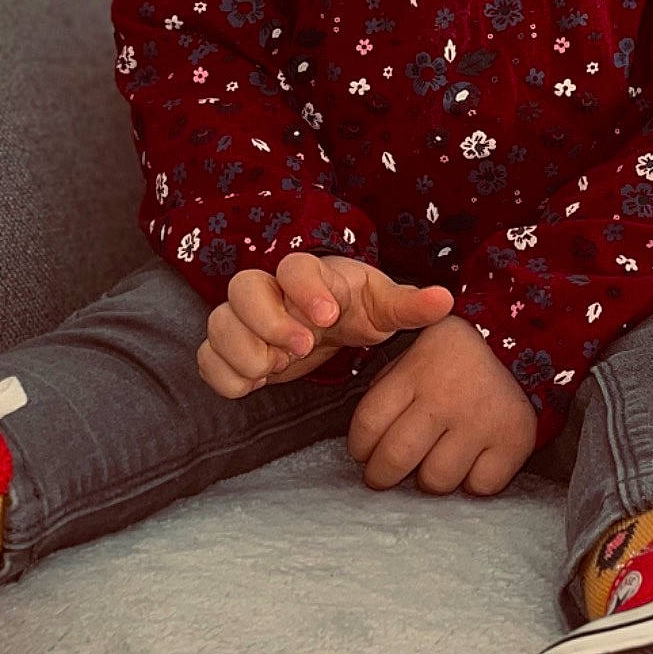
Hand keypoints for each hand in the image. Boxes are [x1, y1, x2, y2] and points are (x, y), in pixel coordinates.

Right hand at [196, 253, 455, 398]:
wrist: (329, 320)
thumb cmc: (355, 307)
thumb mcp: (383, 307)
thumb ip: (410, 306)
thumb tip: (445, 300)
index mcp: (310, 275)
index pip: (295, 267)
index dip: (304, 290)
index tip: (329, 318)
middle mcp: (270, 290)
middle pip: (243, 287)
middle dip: (267, 320)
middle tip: (301, 348)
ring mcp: (245, 319)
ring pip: (219, 322)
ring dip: (241, 349)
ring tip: (273, 371)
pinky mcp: (231, 348)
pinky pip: (207, 358)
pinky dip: (223, 374)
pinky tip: (252, 386)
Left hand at [346, 315, 537, 496]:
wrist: (514, 348)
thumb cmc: (448, 366)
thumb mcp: (410, 361)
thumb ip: (385, 395)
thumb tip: (364, 451)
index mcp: (417, 370)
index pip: (369, 422)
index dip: (359, 448)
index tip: (363, 454)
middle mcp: (449, 394)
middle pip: (396, 457)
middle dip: (381, 476)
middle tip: (384, 477)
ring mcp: (483, 418)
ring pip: (436, 480)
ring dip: (428, 480)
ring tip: (430, 465)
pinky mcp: (515, 439)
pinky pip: (480, 487)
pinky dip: (471, 483)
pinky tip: (469, 464)